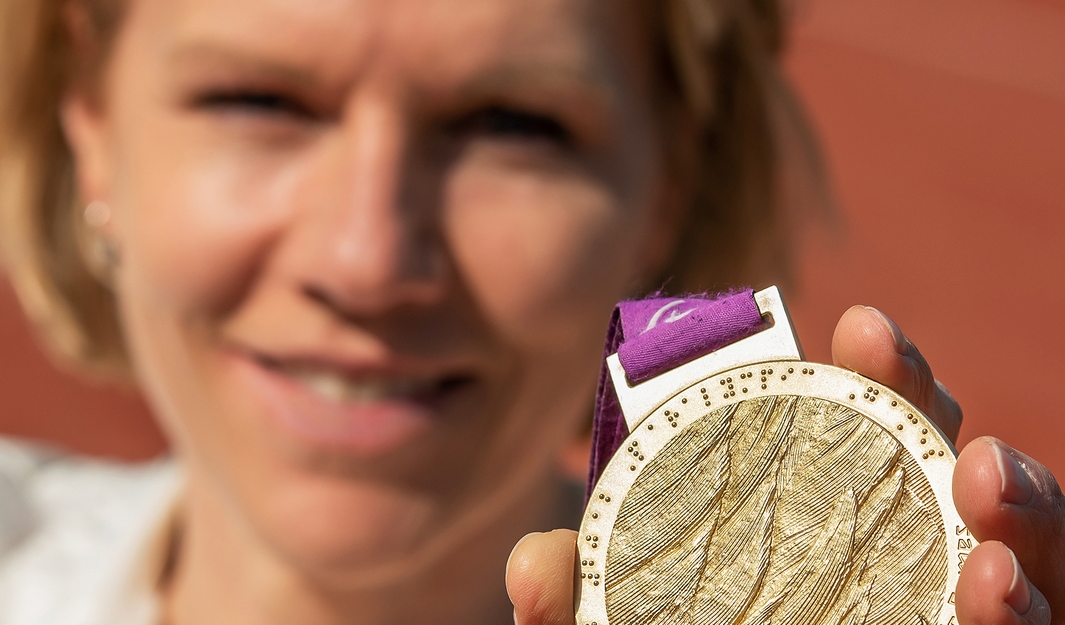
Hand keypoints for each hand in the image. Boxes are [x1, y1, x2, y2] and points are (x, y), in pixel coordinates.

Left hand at [506, 305, 1060, 624]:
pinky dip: (1026, 609)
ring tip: (989, 483)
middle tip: (911, 376)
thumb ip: (580, 601)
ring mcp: (941, 617)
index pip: (859, 435)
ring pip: (1016, 554)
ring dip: (1019, 511)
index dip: (872, 376)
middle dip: (938, 416)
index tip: (864, 326)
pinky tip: (997, 589)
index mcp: (812, 525)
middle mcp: (893, 565)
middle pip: (939, 473)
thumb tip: (534, 565)